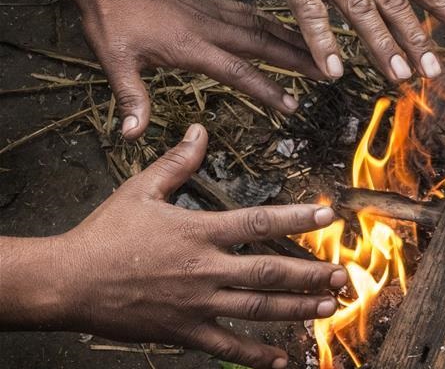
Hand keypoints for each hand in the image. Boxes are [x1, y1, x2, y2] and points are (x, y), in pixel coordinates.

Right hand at [54, 125, 344, 368]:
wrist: (68, 283)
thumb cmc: (104, 234)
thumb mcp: (141, 189)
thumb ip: (178, 162)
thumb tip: (200, 130)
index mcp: (199, 231)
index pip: (258, 222)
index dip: (296, 218)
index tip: (328, 216)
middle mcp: (205, 269)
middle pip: (269, 272)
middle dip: (310, 273)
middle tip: (343, 274)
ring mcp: (197, 304)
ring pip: (258, 309)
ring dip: (297, 309)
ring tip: (328, 307)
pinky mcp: (184, 331)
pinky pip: (227, 346)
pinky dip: (257, 355)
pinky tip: (283, 359)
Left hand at [76, 0, 323, 139]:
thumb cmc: (111, 18)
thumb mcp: (115, 60)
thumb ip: (130, 97)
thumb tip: (132, 134)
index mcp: (191, 44)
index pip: (238, 70)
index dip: (266, 89)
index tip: (292, 105)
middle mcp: (211, 27)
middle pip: (264, 44)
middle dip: (299, 59)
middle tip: (328, 73)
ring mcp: (215, 12)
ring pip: (264, 26)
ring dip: (294, 40)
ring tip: (319, 52)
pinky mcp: (213, 4)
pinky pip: (252, 14)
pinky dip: (275, 23)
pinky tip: (287, 30)